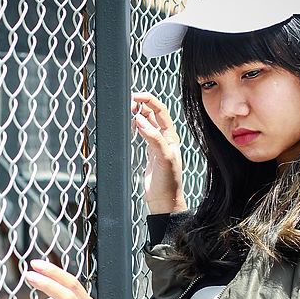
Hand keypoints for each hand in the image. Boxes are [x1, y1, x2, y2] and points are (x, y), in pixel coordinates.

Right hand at [131, 92, 186, 213]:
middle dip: (142, 104)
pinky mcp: (149, 153)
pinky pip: (142, 133)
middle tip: (128, 102)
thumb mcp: (163, 158)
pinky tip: (130, 124)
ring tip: (127, 109)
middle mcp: (165, 138)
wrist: (164, 202)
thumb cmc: (168, 183)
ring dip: (138, 113)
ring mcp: (156, 145)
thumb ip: (153, 138)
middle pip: (153, 114)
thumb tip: (140, 120)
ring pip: (146, 122)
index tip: (135, 96)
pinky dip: (135, 126)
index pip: (160, 111)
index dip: (149, 100)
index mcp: (171, 136)